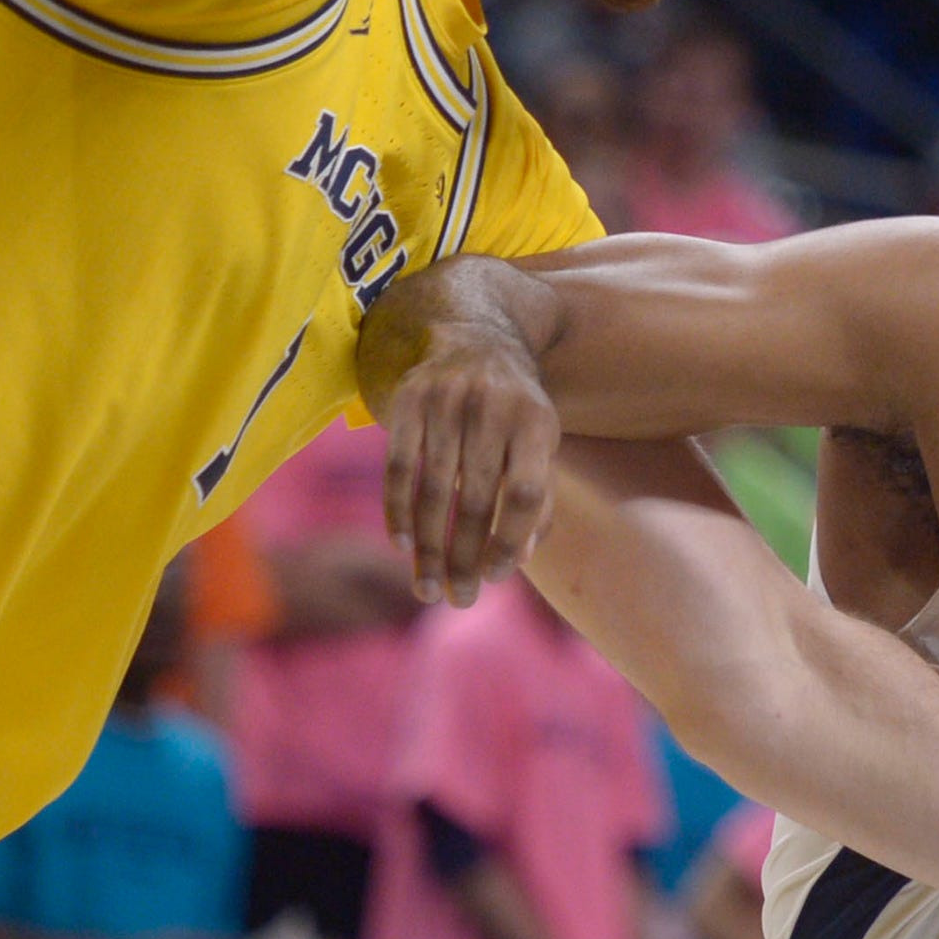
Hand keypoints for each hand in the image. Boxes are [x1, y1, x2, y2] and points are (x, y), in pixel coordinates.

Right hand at [379, 315, 560, 604]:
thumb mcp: (540, 443)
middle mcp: (492, 408)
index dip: (511, 539)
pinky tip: (403, 544)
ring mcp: (447, 402)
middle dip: (464, 557)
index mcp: (535, 422)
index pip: (524, 493)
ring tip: (426, 589)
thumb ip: (537, 498)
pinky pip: (398, 466)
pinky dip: (398, 510)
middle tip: (458, 599)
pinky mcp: (408, 399)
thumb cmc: (517, 410)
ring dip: (428, 547)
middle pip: (476, 499)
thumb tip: (519, 559)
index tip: (497, 576)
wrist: (477, 338)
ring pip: (433, 490)